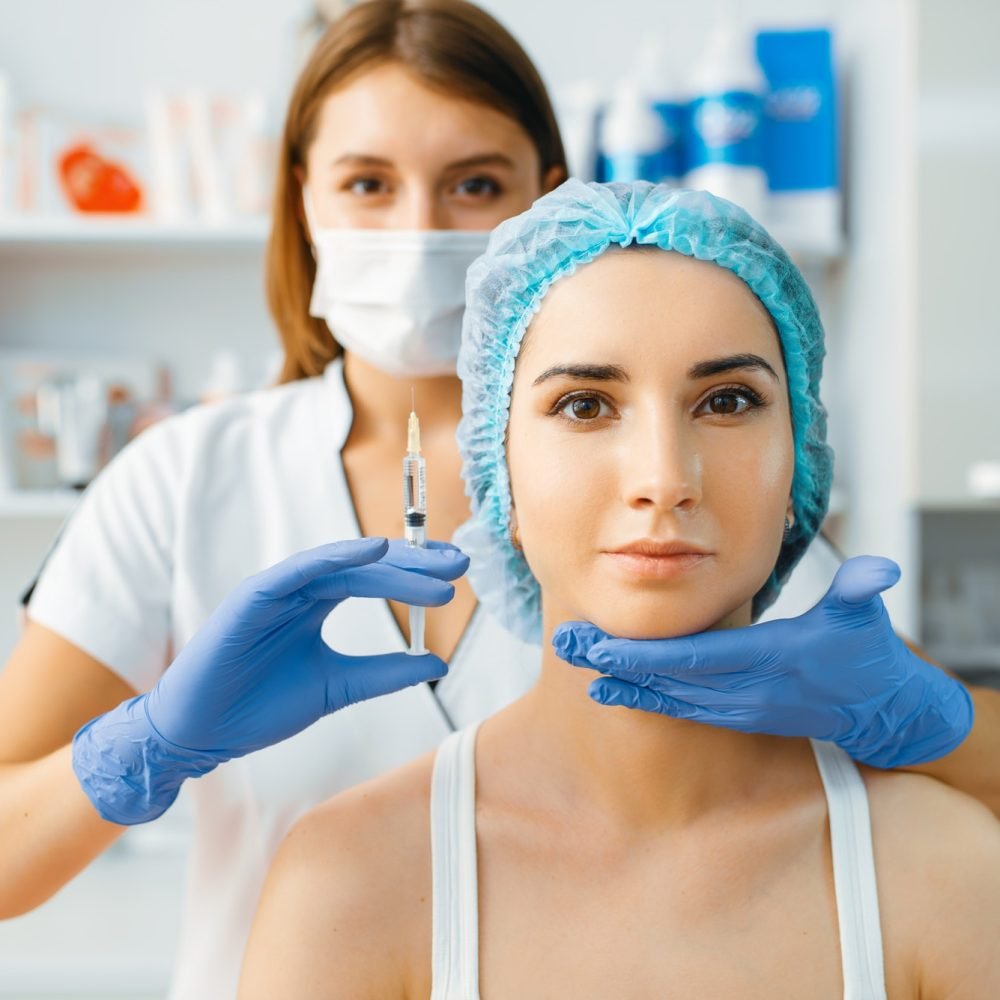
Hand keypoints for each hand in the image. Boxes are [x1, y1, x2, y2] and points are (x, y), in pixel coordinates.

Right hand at [73, 537, 467, 822]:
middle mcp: (301, 590)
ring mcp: (278, 590)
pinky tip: (374, 551)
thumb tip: (438, 662)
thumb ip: (385, 673)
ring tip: (435, 567)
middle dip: (415, 564)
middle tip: (460, 564)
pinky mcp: (253, 597)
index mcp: (317, 605)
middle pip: (367, 567)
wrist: (201, 734)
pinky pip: (299, 571)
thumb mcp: (337, 687)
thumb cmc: (259, 707)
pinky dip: (336, 558)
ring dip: (391, 563)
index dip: (416, 575)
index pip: (376, 579)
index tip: (455, 577)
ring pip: (342, 565)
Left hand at [553, 556, 973, 767]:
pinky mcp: (735, 716)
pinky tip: (606, 689)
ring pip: (667, 696)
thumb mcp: (864, 618)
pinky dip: (641, 697)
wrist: (878, 712)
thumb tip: (881, 570)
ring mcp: (739, 708)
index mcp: (769, 659)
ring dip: (618, 678)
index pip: (696, 658)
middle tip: (564, 643)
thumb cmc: (866, 654)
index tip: (600, 644)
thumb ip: (861, 591)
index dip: (645, 654)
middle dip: (614, 661)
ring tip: (574, 659)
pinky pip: (679, 709)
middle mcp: (746, 691)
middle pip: (668, 678)